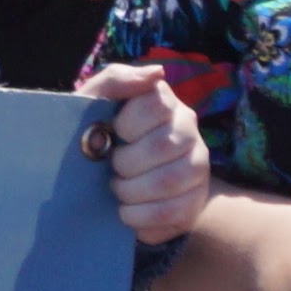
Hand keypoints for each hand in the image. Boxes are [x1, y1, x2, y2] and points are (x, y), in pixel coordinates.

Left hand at [77, 65, 210, 249]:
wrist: (111, 179)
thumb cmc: (98, 133)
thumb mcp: (93, 103)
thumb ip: (116, 80)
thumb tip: (155, 73)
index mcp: (164, 102)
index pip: (157, 103)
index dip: (129, 123)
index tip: (113, 132)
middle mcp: (188, 131)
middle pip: (164, 145)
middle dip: (126, 162)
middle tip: (111, 168)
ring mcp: (197, 166)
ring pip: (172, 180)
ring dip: (132, 191)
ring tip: (117, 191)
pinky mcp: (196, 200)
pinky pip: (174, 212)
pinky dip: (141, 217)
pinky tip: (126, 212)